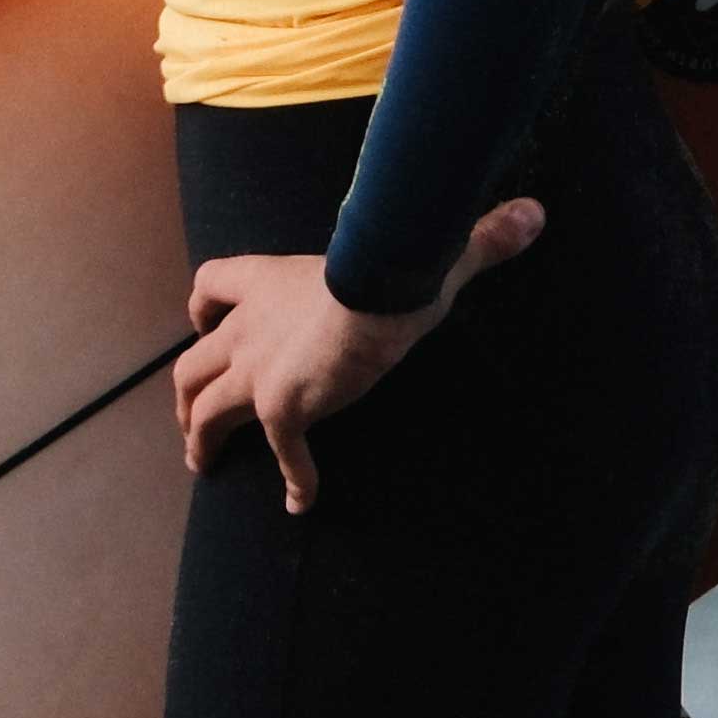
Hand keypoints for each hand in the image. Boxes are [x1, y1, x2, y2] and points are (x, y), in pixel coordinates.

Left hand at [173, 198, 545, 511]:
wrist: (376, 289)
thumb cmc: (389, 261)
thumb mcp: (418, 248)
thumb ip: (469, 238)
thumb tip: (531, 215)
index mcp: (265, 282)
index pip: (208, 285)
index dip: (200, 310)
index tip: (201, 325)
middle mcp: (248, 328)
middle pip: (191, 365)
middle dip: (186, 396)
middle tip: (192, 422)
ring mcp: (258, 371)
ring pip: (203, 410)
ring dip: (199, 440)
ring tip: (204, 465)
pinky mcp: (280, 408)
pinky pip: (278, 454)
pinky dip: (291, 479)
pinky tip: (302, 503)